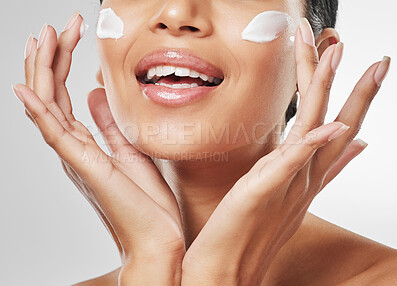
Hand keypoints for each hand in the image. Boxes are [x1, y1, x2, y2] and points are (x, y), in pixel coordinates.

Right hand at [13, 12, 184, 284]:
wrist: (158, 238)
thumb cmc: (147, 201)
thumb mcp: (131, 150)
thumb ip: (109, 124)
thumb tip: (96, 93)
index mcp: (87, 145)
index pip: (65, 97)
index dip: (63, 65)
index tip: (68, 35)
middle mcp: (75, 150)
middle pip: (53, 96)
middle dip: (52, 59)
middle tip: (54, 26)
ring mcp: (77, 159)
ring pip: (49, 108)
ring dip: (43, 73)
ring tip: (42, 39)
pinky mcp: (87, 168)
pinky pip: (56, 136)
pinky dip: (40, 112)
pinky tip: (26, 89)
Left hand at [181, 18, 389, 284]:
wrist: (226, 271)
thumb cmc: (249, 231)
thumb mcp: (286, 197)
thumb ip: (315, 171)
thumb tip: (349, 147)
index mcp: (305, 178)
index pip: (337, 131)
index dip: (358, 100)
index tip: (372, 70)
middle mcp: (303, 180)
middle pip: (336, 126)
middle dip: (357, 90)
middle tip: (378, 58)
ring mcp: (287, 186)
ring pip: (313, 131)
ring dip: (325, 91)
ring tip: (337, 54)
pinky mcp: (263, 193)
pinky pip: (290, 164)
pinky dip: (311, 144)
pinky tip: (331, 123)